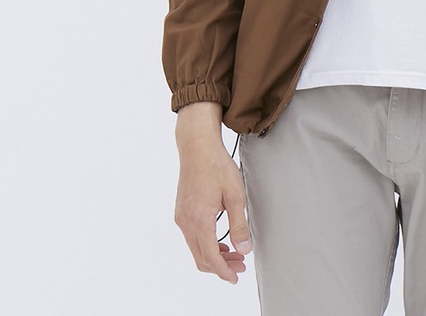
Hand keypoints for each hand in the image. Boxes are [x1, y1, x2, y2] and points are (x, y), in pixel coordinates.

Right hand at [173, 104, 252, 283]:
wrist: (197, 146)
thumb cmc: (217, 166)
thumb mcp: (235, 195)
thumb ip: (239, 224)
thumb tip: (244, 249)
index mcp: (200, 219)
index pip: (210, 257)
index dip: (224, 271)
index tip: (235, 278)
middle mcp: (186, 222)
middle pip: (201, 258)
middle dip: (221, 266)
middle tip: (240, 265)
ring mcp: (181, 217)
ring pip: (195, 249)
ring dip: (213, 256)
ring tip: (234, 254)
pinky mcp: (181, 212)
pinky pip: (192, 237)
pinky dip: (205, 244)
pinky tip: (220, 240)